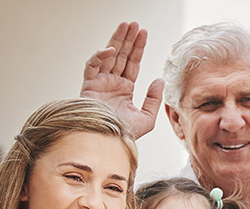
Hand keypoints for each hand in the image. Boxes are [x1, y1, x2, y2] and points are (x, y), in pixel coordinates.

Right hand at [81, 21, 164, 137]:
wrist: (108, 143)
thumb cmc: (125, 134)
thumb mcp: (146, 118)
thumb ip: (153, 99)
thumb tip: (160, 80)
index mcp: (124, 89)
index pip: (132, 63)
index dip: (137, 48)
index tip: (143, 34)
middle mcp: (111, 83)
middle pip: (120, 56)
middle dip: (128, 39)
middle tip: (135, 24)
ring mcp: (99, 83)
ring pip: (108, 56)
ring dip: (116, 40)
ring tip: (126, 26)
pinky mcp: (89, 86)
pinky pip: (92, 66)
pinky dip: (100, 57)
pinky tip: (111, 49)